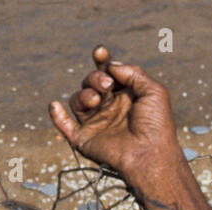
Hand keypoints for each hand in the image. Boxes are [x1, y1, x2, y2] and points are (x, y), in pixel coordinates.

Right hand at [50, 46, 178, 176]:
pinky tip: (55, 106)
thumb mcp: (154, 92)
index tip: (100, 52)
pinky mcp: (85, 139)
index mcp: (124, 96)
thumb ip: (133, 73)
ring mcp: (96, 123)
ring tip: (95, 100)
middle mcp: (108, 107)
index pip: (108, 73)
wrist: (149, 155)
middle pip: (90, 82)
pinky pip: (65, 126)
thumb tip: (111, 65)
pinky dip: (57, 115)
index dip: (102, 60)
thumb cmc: (156, 125)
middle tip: (107, 86)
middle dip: (95, 78)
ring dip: (83, 94)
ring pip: (78, 100)